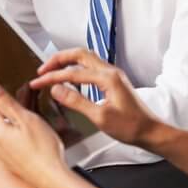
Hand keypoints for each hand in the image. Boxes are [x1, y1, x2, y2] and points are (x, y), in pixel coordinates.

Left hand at [0, 82, 68, 187]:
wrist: (53, 179)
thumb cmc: (43, 150)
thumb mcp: (25, 119)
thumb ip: (5, 103)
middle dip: (5, 111)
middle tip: (18, 105)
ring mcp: (4, 156)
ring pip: (5, 134)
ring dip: (13, 127)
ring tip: (30, 125)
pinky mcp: (13, 165)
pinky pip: (12, 147)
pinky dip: (19, 141)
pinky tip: (32, 142)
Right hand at [30, 47, 160, 147]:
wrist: (150, 132)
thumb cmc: (129, 127)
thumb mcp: (100, 117)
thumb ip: (76, 101)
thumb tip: (56, 89)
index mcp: (107, 78)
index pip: (73, 72)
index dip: (52, 77)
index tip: (37, 82)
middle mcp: (110, 71)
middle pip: (80, 54)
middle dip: (59, 59)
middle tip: (43, 69)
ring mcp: (113, 75)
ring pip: (86, 59)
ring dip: (67, 61)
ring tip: (52, 70)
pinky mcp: (113, 81)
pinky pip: (91, 67)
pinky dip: (76, 68)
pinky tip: (70, 79)